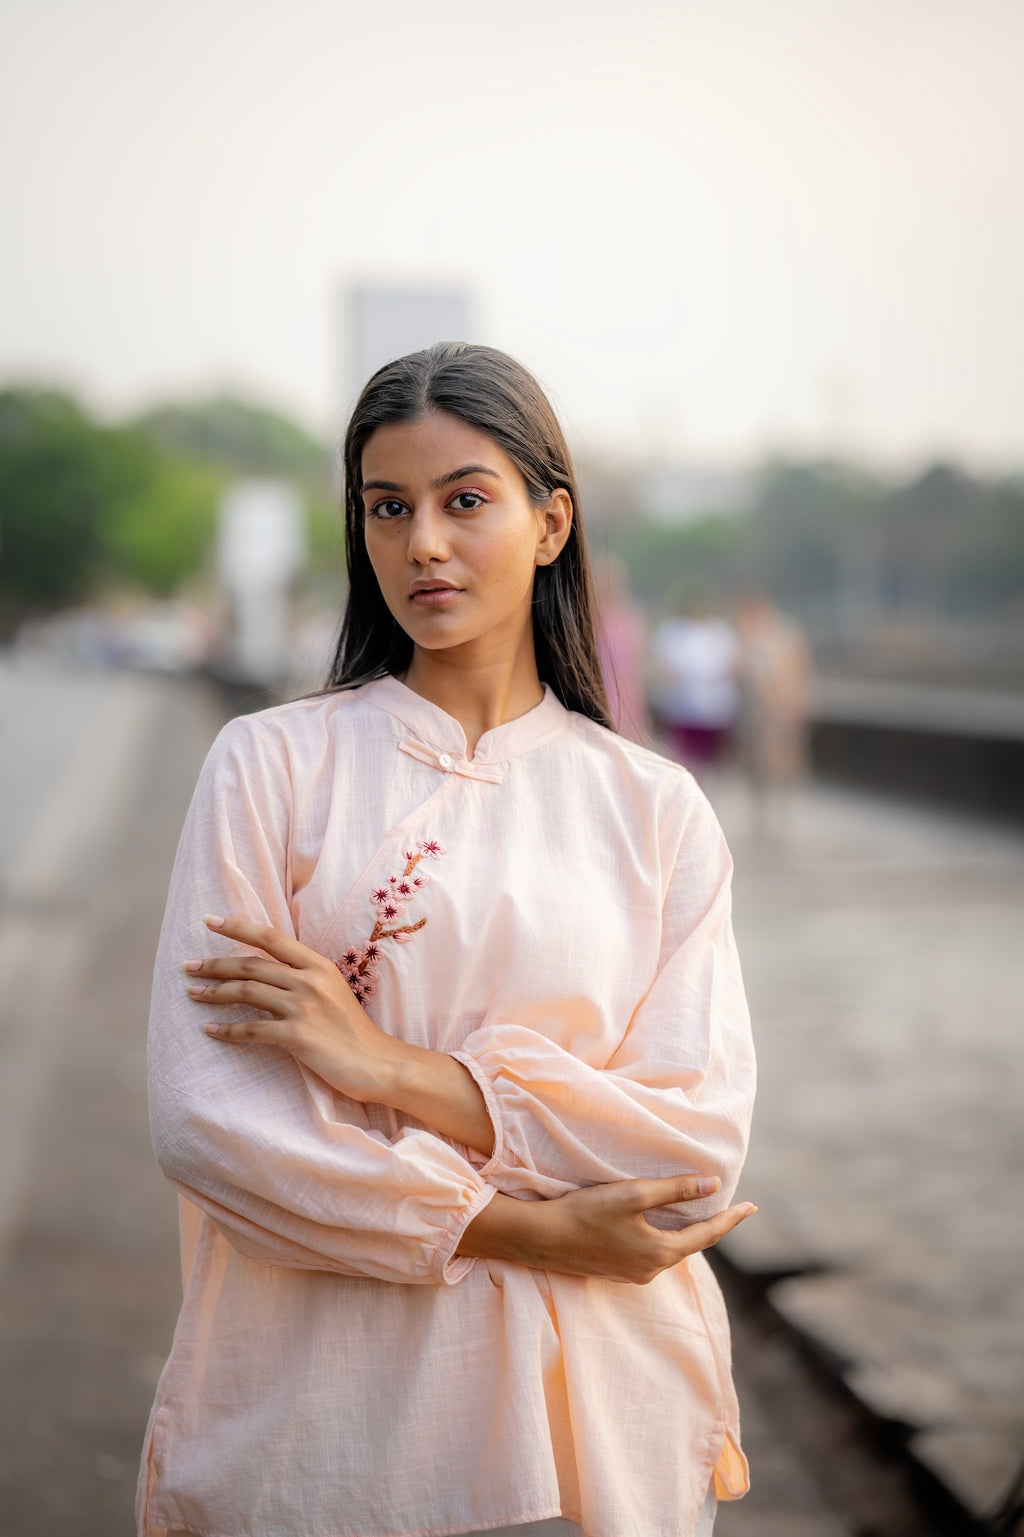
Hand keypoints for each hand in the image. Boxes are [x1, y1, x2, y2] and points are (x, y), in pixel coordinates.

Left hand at [185, 915, 398, 1102]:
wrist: (378, 1063)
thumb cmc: (354, 1032)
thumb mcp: (333, 992)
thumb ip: (305, 979)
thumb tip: (269, 973)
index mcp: (318, 965)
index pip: (271, 937)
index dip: (238, 927)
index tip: (210, 921)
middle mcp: (310, 980)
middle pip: (251, 963)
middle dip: (215, 963)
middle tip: (189, 967)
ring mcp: (304, 1007)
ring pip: (247, 991)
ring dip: (214, 992)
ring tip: (193, 994)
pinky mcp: (298, 1036)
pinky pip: (252, 1029)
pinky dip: (227, 1030)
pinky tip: (211, 1030)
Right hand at [457, 1175, 756, 1284]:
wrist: (541, 1238)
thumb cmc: (585, 1213)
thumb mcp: (632, 1195)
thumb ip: (672, 1190)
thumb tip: (711, 1186)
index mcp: (660, 1253)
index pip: (707, 1235)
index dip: (730, 1219)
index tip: (752, 1206)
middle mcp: (651, 1270)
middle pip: (690, 1245)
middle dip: (711, 1227)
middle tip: (730, 1209)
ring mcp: (632, 1274)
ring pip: (670, 1250)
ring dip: (686, 1232)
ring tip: (700, 1214)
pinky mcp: (616, 1270)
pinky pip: (651, 1253)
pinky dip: (664, 1238)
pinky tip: (660, 1226)